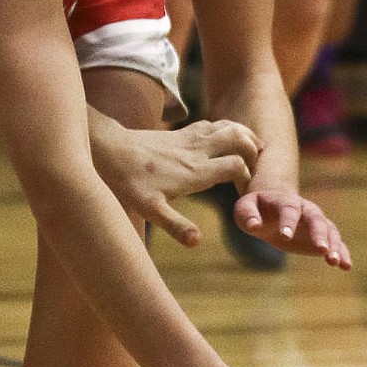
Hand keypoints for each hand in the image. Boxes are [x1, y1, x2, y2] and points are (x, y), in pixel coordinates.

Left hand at [95, 118, 262, 244]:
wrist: (108, 150)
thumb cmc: (128, 181)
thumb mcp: (150, 209)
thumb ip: (175, 225)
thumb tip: (197, 242)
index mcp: (195, 171)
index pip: (236, 166)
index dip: (248, 177)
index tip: (246, 190)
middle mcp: (196, 151)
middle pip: (237, 138)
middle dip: (253, 150)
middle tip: (259, 164)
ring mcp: (188, 138)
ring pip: (226, 126)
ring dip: (244, 135)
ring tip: (254, 148)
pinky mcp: (180, 132)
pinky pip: (212, 124)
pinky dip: (227, 128)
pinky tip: (227, 138)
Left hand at [231, 187, 351, 267]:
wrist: (271, 208)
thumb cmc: (256, 208)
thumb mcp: (245, 208)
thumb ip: (247, 215)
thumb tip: (254, 226)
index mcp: (286, 201)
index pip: (289, 210)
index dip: (287, 222)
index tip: (284, 236)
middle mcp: (306, 209)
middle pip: (316, 219)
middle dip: (319, 234)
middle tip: (321, 250)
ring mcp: (316, 222)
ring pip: (330, 231)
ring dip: (334, 246)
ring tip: (335, 262)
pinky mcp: (322, 236)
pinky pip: (337, 243)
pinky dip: (343, 253)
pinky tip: (346, 267)